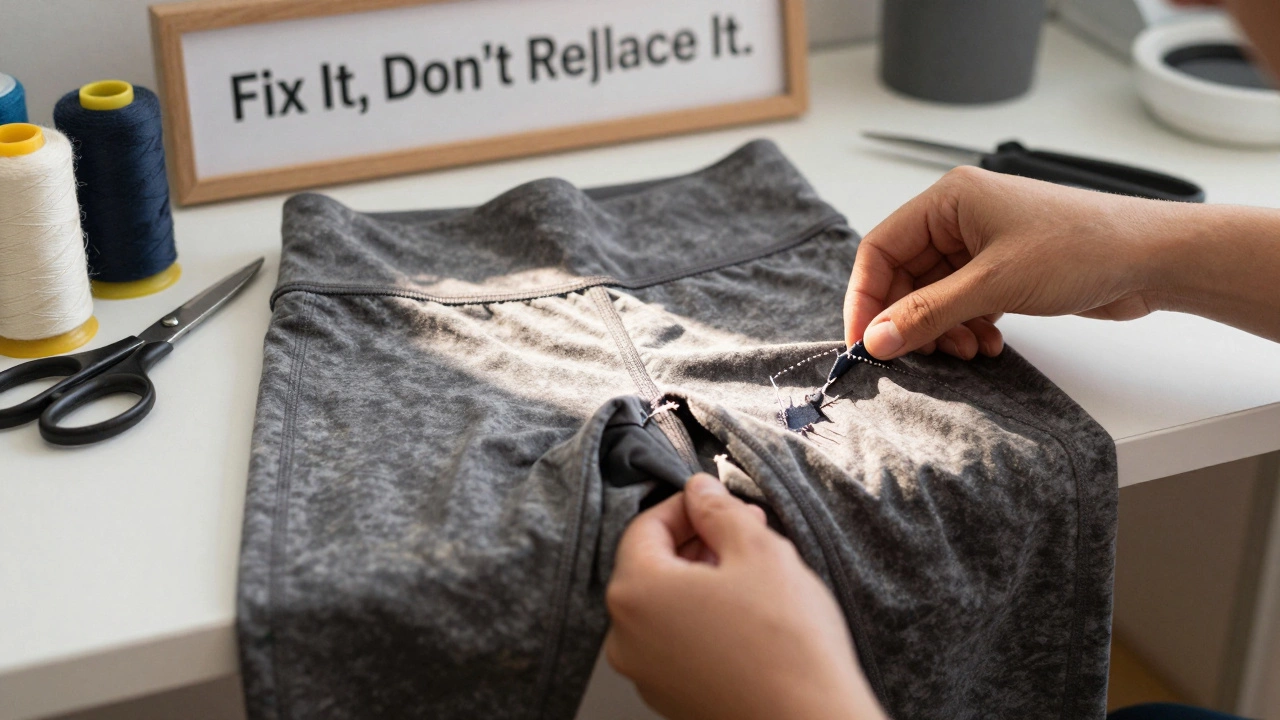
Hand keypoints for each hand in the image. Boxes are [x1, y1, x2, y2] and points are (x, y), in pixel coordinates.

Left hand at [604, 474, 886, 719]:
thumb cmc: (785, 644)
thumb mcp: (757, 550)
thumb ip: (719, 510)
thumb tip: (701, 491)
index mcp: (635, 592)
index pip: (645, 527)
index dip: (686, 505)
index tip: (715, 500)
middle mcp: (626, 637)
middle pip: (652, 566)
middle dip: (698, 541)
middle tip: (744, 530)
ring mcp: (646, 673)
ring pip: (665, 605)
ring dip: (701, 579)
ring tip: (753, 572)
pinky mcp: (670, 697)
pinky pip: (676, 641)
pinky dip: (702, 619)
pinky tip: (746, 614)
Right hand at [843, 167, 1181, 359]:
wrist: (1154, 258)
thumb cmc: (1082, 248)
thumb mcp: (994, 284)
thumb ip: (928, 313)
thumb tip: (875, 340)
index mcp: (949, 199)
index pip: (880, 249)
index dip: (866, 298)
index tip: (863, 342)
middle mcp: (960, 218)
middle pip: (905, 276)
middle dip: (910, 320)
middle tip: (917, 356)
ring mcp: (983, 245)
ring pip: (934, 296)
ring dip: (942, 330)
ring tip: (967, 350)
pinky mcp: (1004, 270)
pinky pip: (963, 304)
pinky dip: (966, 328)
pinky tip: (988, 344)